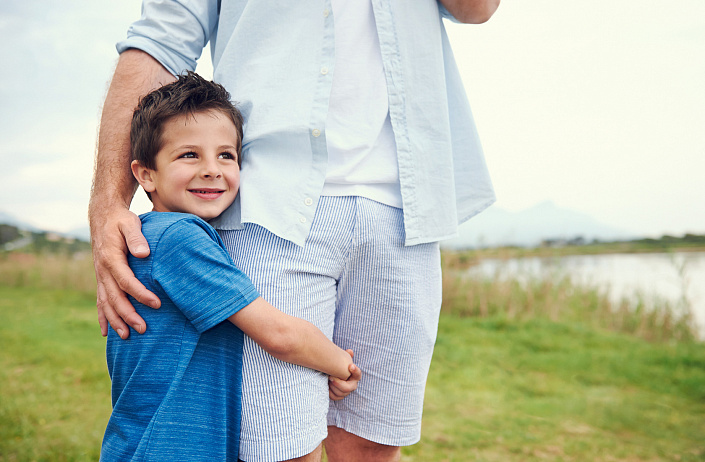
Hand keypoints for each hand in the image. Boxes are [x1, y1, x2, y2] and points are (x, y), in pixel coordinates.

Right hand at [91, 206, 159, 338]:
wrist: (103, 216)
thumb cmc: (121, 220)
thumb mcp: (130, 223)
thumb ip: (136, 237)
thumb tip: (143, 254)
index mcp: (111, 258)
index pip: (126, 281)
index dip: (140, 294)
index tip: (156, 304)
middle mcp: (102, 270)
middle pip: (114, 297)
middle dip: (128, 315)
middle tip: (144, 329)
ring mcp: (100, 276)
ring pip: (105, 303)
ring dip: (115, 321)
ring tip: (127, 337)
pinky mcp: (101, 278)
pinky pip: (100, 301)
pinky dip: (103, 317)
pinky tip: (106, 332)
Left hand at [328, 350, 360, 400]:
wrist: (331, 373)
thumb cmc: (338, 366)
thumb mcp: (342, 360)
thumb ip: (346, 356)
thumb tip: (349, 351)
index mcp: (355, 376)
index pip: (358, 374)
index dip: (355, 370)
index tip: (350, 366)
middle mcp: (352, 385)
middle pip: (348, 388)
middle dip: (339, 383)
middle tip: (330, 376)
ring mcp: (346, 392)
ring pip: (341, 393)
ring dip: (333, 387)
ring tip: (327, 379)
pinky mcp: (339, 396)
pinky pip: (335, 397)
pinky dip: (330, 392)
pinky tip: (326, 386)